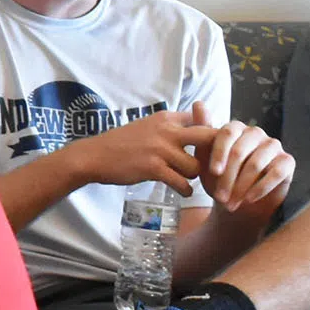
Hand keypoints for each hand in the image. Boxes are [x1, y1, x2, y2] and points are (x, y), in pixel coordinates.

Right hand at [62, 111, 217, 197]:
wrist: (95, 156)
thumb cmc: (122, 143)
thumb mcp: (148, 126)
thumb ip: (171, 127)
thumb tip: (196, 129)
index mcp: (166, 118)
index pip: (202, 121)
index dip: (210, 137)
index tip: (210, 150)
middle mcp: (167, 130)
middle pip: (208, 138)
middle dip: (214, 154)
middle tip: (211, 167)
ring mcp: (160, 149)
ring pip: (196, 166)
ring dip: (193, 176)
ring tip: (186, 179)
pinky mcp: (153, 168)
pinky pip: (182, 182)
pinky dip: (185, 190)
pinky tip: (182, 191)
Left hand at [194, 120, 293, 218]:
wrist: (236, 203)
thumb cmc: (219, 179)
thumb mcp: (204, 157)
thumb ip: (201, 131)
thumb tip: (198, 103)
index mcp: (236, 128)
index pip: (227, 133)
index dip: (219, 153)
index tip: (213, 173)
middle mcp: (256, 133)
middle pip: (240, 151)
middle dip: (227, 177)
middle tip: (219, 198)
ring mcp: (273, 146)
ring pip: (256, 164)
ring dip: (241, 187)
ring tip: (230, 204)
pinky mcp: (287, 162)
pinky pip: (276, 173)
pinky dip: (260, 189)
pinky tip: (249, 200)